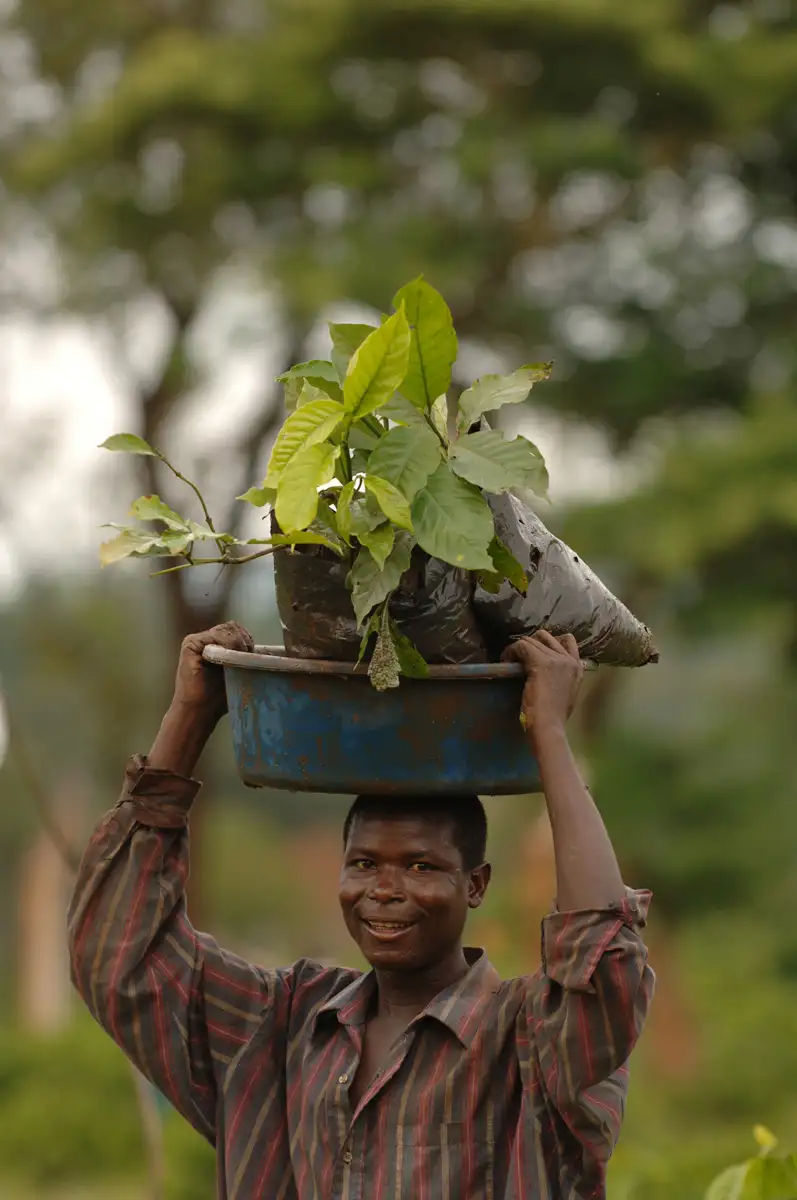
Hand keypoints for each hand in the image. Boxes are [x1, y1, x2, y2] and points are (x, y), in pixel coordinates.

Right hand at [172, 621, 253, 721]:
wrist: (201, 711)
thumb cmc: (220, 697)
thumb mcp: (240, 673)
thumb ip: (247, 659)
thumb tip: (269, 652)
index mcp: (219, 644)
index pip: (238, 630)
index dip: (248, 639)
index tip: (252, 654)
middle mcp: (207, 639)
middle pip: (233, 626)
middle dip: (244, 640)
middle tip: (247, 657)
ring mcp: (197, 640)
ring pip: (225, 629)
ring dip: (236, 642)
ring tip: (237, 659)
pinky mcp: (190, 644)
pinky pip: (213, 635)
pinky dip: (224, 644)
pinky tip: (227, 657)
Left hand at [502, 631, 583, 746]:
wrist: (549, 727)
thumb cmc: (555, 718)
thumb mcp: (567, 694)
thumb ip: (562, 679)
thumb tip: (549, 673)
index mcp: (578, 668)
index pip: (568, 640)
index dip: (549, 642)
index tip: (535, 651)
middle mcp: (569, 660)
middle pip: (546, 637)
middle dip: (530, 643)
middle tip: (519, 656)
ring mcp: (556, 659)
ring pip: (531, 640)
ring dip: (518, 648)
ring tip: (509, 660)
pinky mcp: (540, 662)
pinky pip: (521, 646)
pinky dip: (510, 651)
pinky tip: (505, 661)